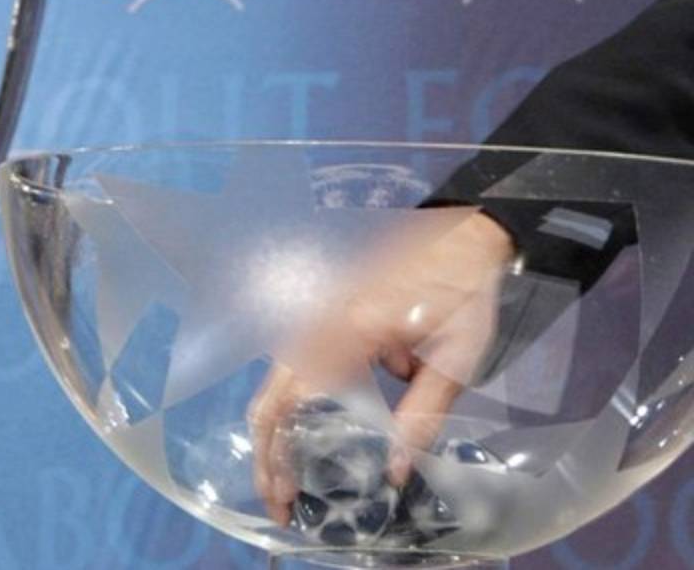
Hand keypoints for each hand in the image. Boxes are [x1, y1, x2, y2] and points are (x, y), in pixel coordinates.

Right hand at [247, 212, 513, 524]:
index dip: (280, 452)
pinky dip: (298, 408)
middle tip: (277, 500)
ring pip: (278, 384)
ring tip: (288, 477)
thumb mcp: (458, 357)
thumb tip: (397, 471)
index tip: (284, 495)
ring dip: (279, 432)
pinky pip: (300, 368)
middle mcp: (320, 324)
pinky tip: (314, 436)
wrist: (466, 234)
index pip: (292, 402)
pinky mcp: (328, 319)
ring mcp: (319, 319)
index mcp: (348, 331)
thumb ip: (425, 413)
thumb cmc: (465, 292)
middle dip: (267, 452)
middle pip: (269, 396)